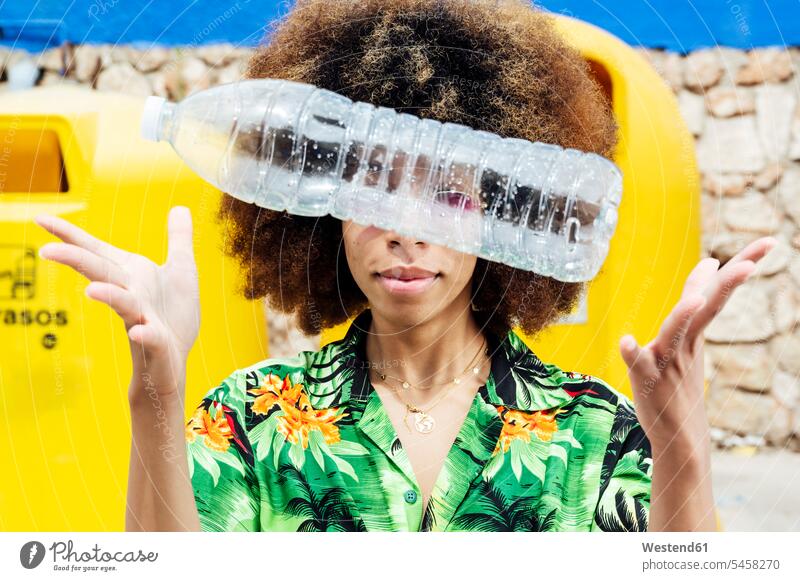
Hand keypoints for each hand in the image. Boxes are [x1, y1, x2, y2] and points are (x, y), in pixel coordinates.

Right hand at [34, 206, 199, 399]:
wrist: (173, 360)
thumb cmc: (173, 316)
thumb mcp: (182, 270)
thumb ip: (179, 239)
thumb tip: (180, 207)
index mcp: (132, 275)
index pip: (96, 252)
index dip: (70, 236)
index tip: (40, 218)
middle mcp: (131, 294)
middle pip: (101, 273)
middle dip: (76, 261)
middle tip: (44, 251)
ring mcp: (142, 318)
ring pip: (122, 304)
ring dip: (108, 296)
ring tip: (91, 292)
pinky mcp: (157, 341)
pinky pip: (149, 337)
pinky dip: (145, 333)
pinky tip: (139, 332)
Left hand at [619, 236, 778, 454]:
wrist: (679, 435)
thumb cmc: (680, 379)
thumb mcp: (690, 335)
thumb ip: (695, 300)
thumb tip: (710, 263)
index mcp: (694, 331)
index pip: (718, 293)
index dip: (740, 267)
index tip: (768, 242)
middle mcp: (683, 343)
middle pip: (706, 307)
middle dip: (727, 285)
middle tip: (751, 264)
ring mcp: (666, 361)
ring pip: (674, 334)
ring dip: (682, 317)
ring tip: (692, 301)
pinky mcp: (646, 378)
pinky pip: (638, 363)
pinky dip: (633, 352)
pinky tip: (626, 340)